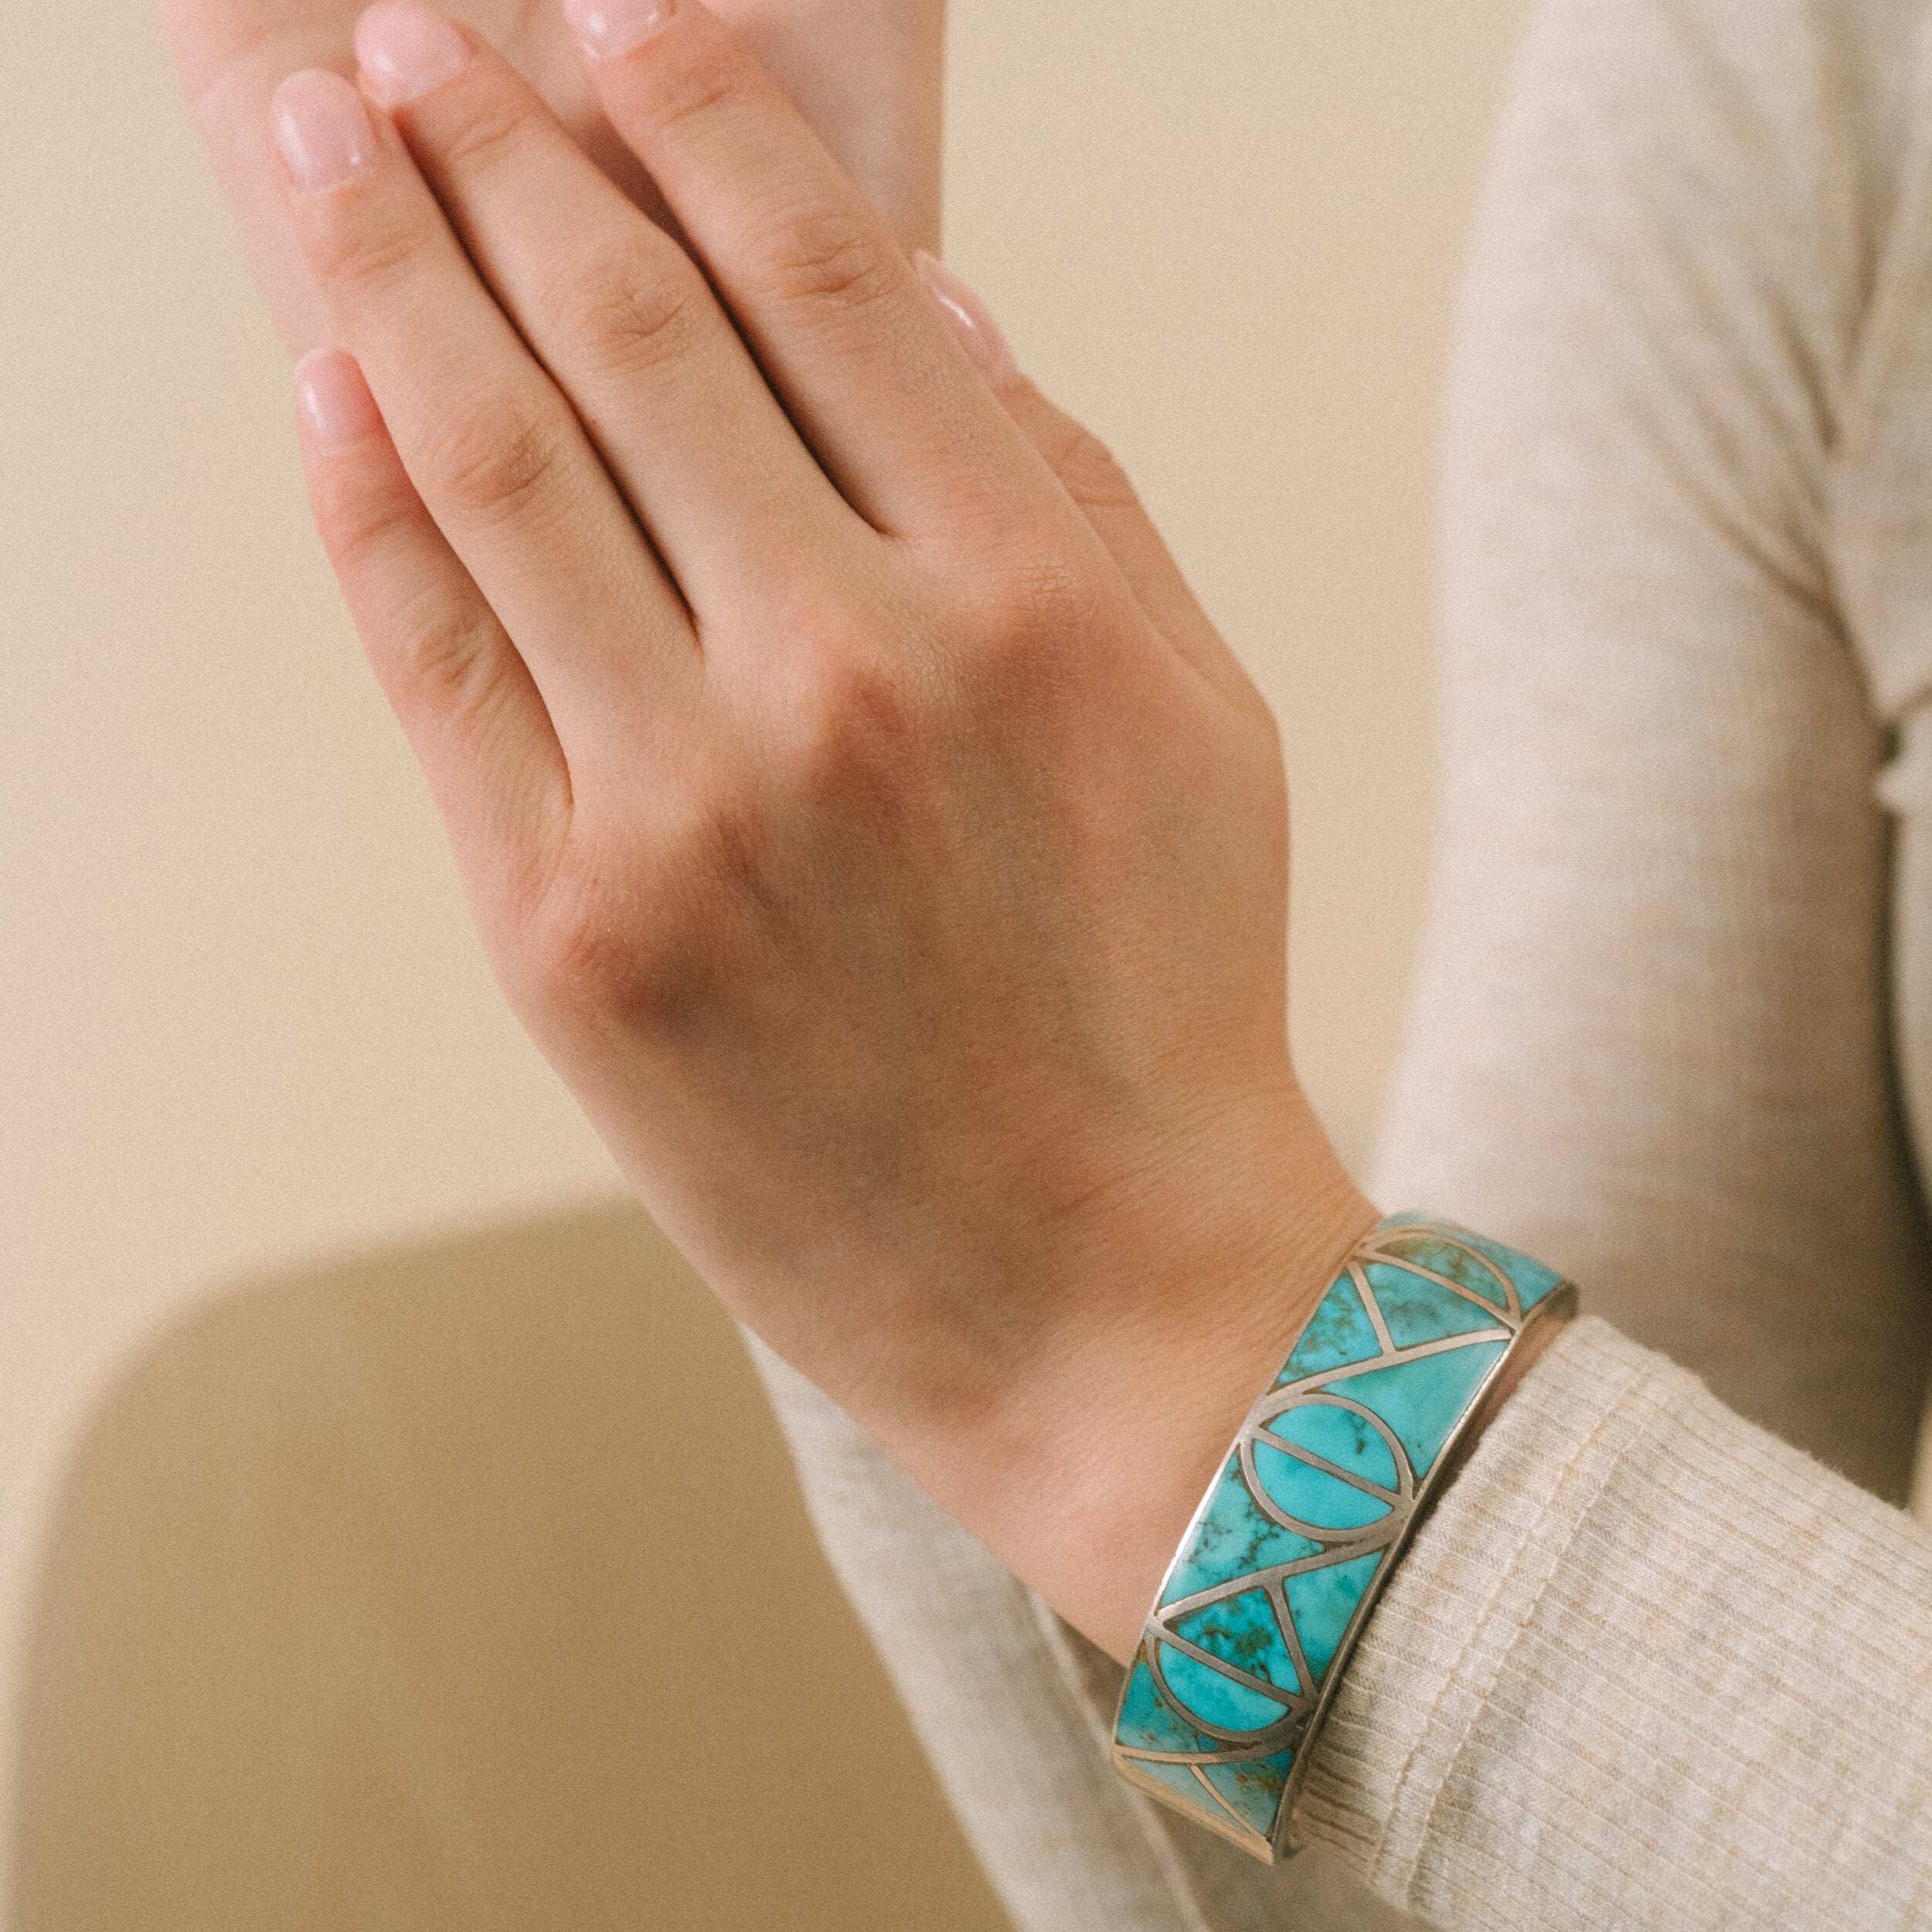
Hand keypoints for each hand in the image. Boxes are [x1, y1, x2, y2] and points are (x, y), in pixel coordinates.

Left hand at [269, 0, 1374, 1662]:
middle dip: (501, 148)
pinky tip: (327, 386)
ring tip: (326, 141)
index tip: (617, 21)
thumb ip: (1075, 499)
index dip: (701, 113)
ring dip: (392, 269)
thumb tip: (935, 307)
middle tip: (413, 41)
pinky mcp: (573, 933)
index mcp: (1028, 599)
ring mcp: (692, 802)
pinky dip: (370, 509)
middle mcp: (850, 668)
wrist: (1108, 1297)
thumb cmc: (1172, 1008)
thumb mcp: (1204, 725)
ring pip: (498, 464)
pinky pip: (440, 668)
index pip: (827, 277)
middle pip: (631, 331)